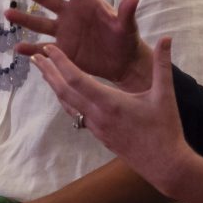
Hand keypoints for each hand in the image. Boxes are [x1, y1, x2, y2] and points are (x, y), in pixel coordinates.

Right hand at [7, 0, 152, 90]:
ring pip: (39, 23)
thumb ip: (126, 13)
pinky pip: (42, 49)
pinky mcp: (62, 51)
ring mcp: (64, 32)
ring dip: (23, 18)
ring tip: (7, 13)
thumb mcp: (127, 27)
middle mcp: (70, 14)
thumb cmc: (127, 39)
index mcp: (85, 2)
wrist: (124, 63)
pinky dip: (30, 49)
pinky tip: (17, 49)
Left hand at [30, 37, 202, 202]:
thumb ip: (162, 65)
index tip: (47, 48)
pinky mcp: (99, 136)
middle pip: (64, 91)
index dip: (60, 62)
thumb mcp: (165, 95)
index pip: (76, 79)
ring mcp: (96, 128)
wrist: (164, 165)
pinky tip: (66, 95)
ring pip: (68, 104)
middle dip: (48, 72)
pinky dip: (66, 100)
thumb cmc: (165, 129)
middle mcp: (98, 115)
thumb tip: (167, 38)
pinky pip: (76, 114)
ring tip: (44, 73)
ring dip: (54, 87)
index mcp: (110, 102)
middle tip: (35, 57)